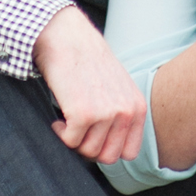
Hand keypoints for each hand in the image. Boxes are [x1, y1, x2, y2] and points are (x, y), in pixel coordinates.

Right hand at [34, 5, 146, 165]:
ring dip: (73, 138)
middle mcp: (126, 112)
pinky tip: (59, 117)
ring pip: (87, 151)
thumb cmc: (89, 64)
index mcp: (137, 108)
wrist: (68, 39)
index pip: (128, 153)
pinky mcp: (84, 114)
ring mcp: (107, 113)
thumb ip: (121, 116)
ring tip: (69, 117)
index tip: (93, 136)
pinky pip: (70, 142)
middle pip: (107, 157)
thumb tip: (110, 152)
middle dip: (89, 147)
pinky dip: (59, 133)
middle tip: (78, 129)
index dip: (107, 149)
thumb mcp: (117, 89)